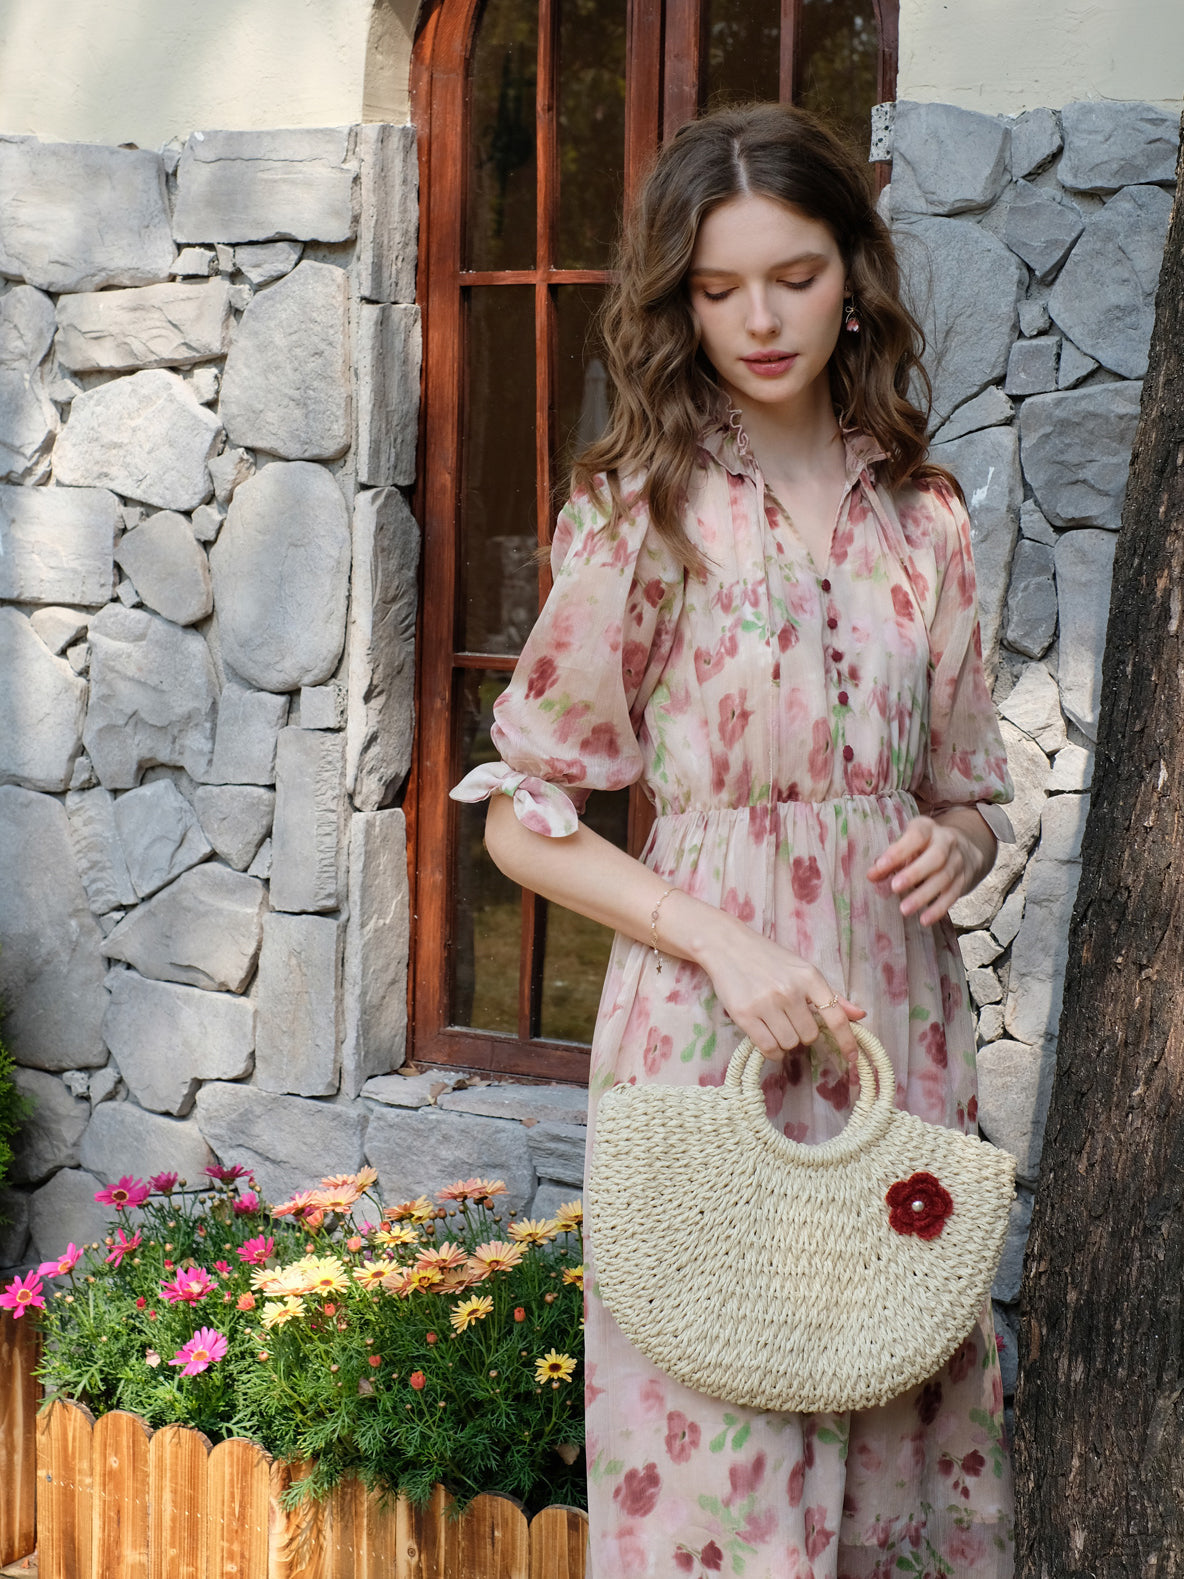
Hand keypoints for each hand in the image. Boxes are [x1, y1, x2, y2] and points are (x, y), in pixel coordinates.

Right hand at [687, 908, 864, 1064]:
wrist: (727, 945)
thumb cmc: (768, 957)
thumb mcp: (802, 969)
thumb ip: (830, 994)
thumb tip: (860, 1015)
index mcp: (809, 977)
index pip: (835, 1016)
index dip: (847, 1041)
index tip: (852, 1058)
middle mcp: (790, 990)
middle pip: (809, 1036)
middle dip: (801, 1034)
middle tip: (788, 1020)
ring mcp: (766, 1003)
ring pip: (789, 1044)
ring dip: (785, 1041)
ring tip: (774, 1024)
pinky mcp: (745, 1015)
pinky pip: (768, 1048)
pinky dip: (772, 1051)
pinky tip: (766, 1037)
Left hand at [867, 814, 984, 925]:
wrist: (965, 848)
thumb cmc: (925, 846)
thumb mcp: (909, 844)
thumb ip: (891, 858)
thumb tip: (871, 876)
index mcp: (928, 828)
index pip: (916, 836)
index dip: (899, 851)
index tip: (880, 866)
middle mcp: (947, 842)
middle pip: (936, 857)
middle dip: (915, 873)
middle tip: (894, 887)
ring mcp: (958, 862)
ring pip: (944, 878)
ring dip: (923, 895)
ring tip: (904, 909)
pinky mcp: (963, 880)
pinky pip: (952, 895)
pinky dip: (938, 909)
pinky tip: (924, 920)